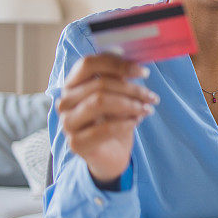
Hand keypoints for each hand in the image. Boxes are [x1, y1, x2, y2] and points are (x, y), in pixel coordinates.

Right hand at [57, 54, 158, 184]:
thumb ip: (120, 79)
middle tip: (152, 97)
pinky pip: (104, 128)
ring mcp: (67, 122)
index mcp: (73, 84)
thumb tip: (135, 65)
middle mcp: (65, 101)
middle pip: (99, 84)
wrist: (111, 153)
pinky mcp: (75, 143)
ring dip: (130, 105)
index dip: (117, 64)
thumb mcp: (118, 95)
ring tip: (146, 109)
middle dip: (132, 89)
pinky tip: (136, 122)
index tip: (143, 72)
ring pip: (99, 102)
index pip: (88, 64)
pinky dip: (125, 123)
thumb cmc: (114, 120)